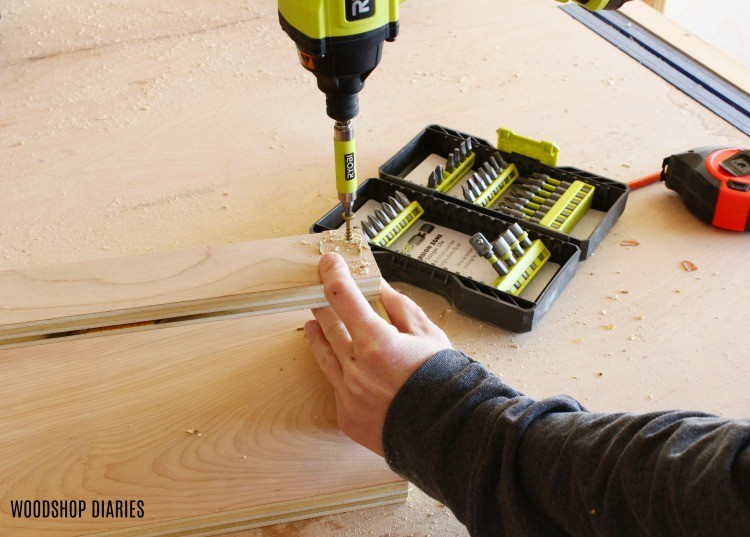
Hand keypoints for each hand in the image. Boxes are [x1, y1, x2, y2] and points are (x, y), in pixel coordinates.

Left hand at [305, 252, 451, 455]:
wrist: (451, 435)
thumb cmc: (446, 385)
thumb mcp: (429, 336)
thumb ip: (401, 309)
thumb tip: (382, 290)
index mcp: (377, 343)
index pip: (343, 297)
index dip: (334, 275)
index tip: (329, 263)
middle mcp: (356, 369)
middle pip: (328, 326)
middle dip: (323, 305)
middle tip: (319, 292)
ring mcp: (348, 395)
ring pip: (324, 357)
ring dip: (318, 336)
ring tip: (313, 324)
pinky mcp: (347, 417)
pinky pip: (336, 388)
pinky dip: (339, 373)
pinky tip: (343, 366)